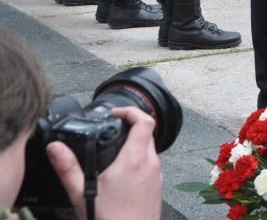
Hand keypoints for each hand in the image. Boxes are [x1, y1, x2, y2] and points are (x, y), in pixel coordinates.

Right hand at [46, 107, 162, 219]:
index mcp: (134, 160)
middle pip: (147, 133)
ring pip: (150, 149)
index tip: (116, 112)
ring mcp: (157, 175)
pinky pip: (151, 165)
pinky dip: (139, 162)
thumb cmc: (110, 219)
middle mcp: (150, 164)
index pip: (144, 121)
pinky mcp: (157, 186)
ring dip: (135, 146)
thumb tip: (55, 148)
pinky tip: (122, 174)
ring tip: (114, 153)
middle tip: (112, 131)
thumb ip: (68, 168)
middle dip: (130, 128)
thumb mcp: (82, 193)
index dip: (131, 111)